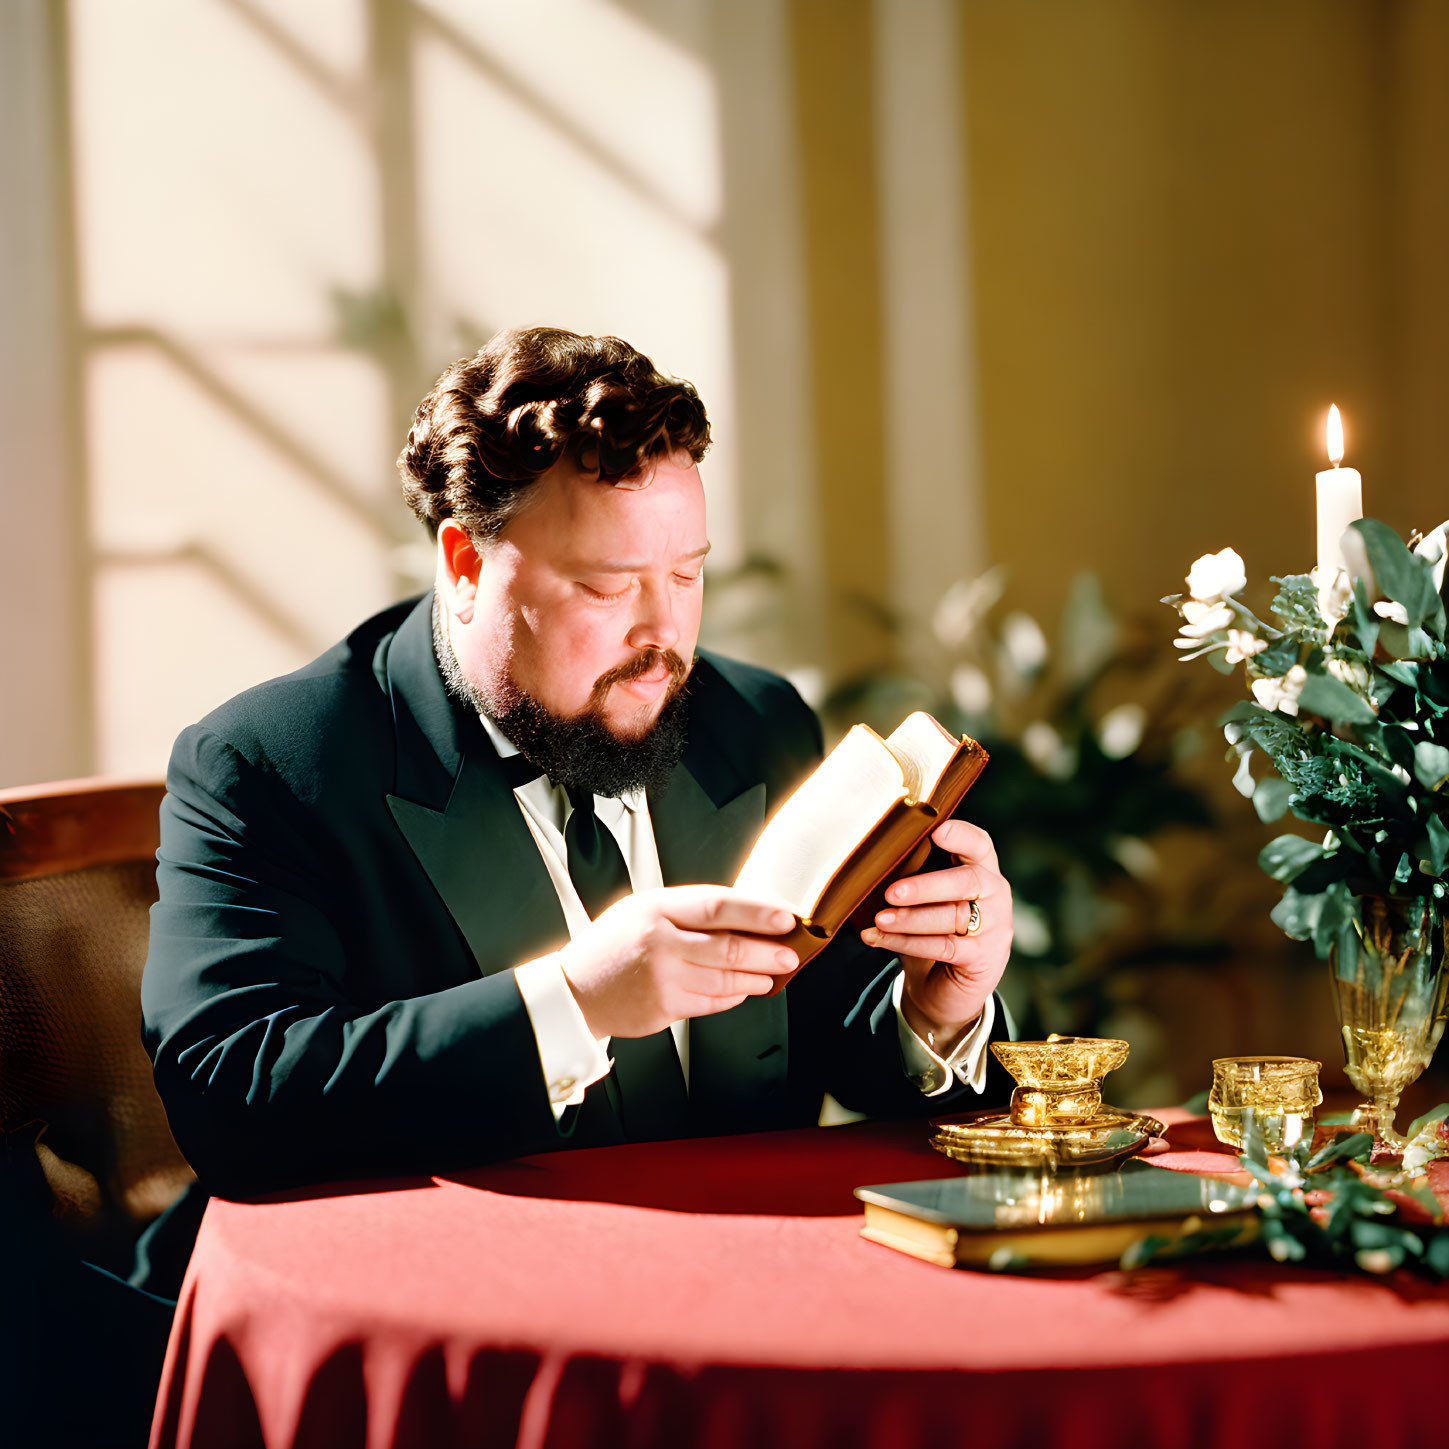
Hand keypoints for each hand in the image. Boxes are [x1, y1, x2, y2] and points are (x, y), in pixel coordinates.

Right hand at [557, 885, 798, 1039]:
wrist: (575, 990)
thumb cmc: (613, 945)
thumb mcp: (643, 909)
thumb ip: (687, 911)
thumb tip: (743, 914)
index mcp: (657, 908)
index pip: (718, 906)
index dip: (757, 912)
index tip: (785, 917)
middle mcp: (661, 942)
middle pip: (729, 947)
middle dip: (767, 951)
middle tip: (790, 953)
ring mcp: (663, 978)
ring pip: (726, 979)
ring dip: (755, 977)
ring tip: (771, 973)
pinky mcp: (664, 1008)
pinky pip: (712, 1002)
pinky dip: (733, 997)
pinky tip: (742, 990)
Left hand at [859, 820, 1012, 1049]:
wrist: (945, 989)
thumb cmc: (932, 931)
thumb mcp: (927, 899)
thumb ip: (915, 875)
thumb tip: (871, 860)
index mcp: (983, 870)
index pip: (980, 845)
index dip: (961, 835)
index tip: (936, 831)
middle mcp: (996, 895)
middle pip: (967, 882)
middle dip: (926, 886)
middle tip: (892, 892)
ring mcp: (994, 928)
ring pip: (952, 917)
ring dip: (910, 919)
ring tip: (879, 919)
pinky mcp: (983, 959)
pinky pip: (943, 947)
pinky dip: (907, 943)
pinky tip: (880, 938)